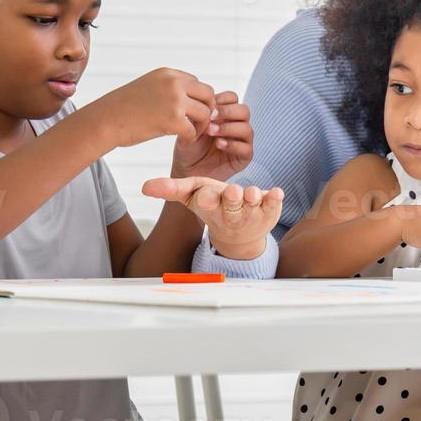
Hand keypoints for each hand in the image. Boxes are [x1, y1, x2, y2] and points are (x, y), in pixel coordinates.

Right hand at [90, 68, 215, 148]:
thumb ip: (168, 89)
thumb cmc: (123, 108)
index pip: (197, 82)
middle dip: (207, 109)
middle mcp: (174, 83)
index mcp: (168, 73)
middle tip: (198, 123)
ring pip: (205, 113)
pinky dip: (191, 138)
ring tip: (190, 132)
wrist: (105, 120)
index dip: (197, 99)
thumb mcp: (148, 87)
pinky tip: (183, 140)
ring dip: (201, 125)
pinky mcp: (173, 120)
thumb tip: (188, 98)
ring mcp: (175, 100)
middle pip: (208, 94)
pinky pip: (193, 130)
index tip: (191, 111)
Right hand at [142, 176, 282, 260]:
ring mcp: (252, 211)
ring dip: (253, 196)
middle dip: (231, 198)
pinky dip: (275, 199)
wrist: (238, 234)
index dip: (207, 198)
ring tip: (253, 193)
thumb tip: (145, 186)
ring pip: (253, 202)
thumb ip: (171, 189)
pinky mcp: (269, 209)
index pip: (206, 202)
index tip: (205, 195)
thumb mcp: (192, 195)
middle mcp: (231, 211)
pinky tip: (276, 192)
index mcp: (210, 206)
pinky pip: (274, 204)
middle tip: (231, 192)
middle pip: (231, 204)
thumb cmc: (213, 206)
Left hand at [171, 91, 252, 181]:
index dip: (222, 100)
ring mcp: (242, 141)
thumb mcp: (190, 128)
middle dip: (228, 112)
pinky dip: (232, 144)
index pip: (232, 98)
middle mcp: (236, 125)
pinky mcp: (244, 158)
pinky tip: (219, 144)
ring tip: (212, 132)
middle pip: (244, 110)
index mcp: (225, 115)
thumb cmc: (189, 148)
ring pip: (246, 128)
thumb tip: (209, 107)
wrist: (186, 171)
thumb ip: (201, 117)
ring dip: (228, 128)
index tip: (208, 107)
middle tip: (211, 117)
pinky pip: (246, 148)